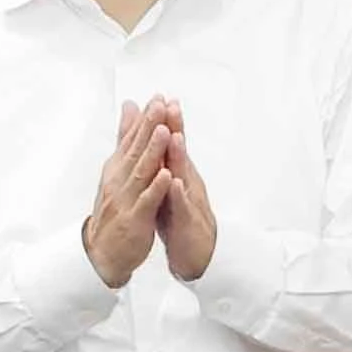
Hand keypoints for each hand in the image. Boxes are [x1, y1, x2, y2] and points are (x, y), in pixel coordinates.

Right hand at [83, 100, 173, 287]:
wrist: (101, 252)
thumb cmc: (114, 210)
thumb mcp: (117, 172)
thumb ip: (124, 139)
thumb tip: (129, 108)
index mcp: (117, 168)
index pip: (131, 139)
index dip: (144, 119)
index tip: (156, 98)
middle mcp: (119, 180)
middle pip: (135, 149)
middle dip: (148, 126)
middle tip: (159, 104)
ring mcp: (126, 199)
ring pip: (141, 171)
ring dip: (153, 151)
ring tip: (164, 132)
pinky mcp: (135, 219)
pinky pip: (146, 202)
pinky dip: (157, 188)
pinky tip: (167, 175)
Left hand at [155, 117, 218, 283]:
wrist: (196, 253)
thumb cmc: (179, 217)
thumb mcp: (168, 185)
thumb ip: (162, 161)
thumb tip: (155, 137)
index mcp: (178, 173)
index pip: (172, 143)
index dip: (167, 121)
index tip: (161, 98)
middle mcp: (186, 182)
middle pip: (181, 152)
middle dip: (176, 129)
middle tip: (171, 106)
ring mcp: (189, 200)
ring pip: (184, 175)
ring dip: (180, 156)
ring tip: (174, 137)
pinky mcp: (188, 221)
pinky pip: (183, 207)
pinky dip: (178, 194)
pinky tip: (174, 183)